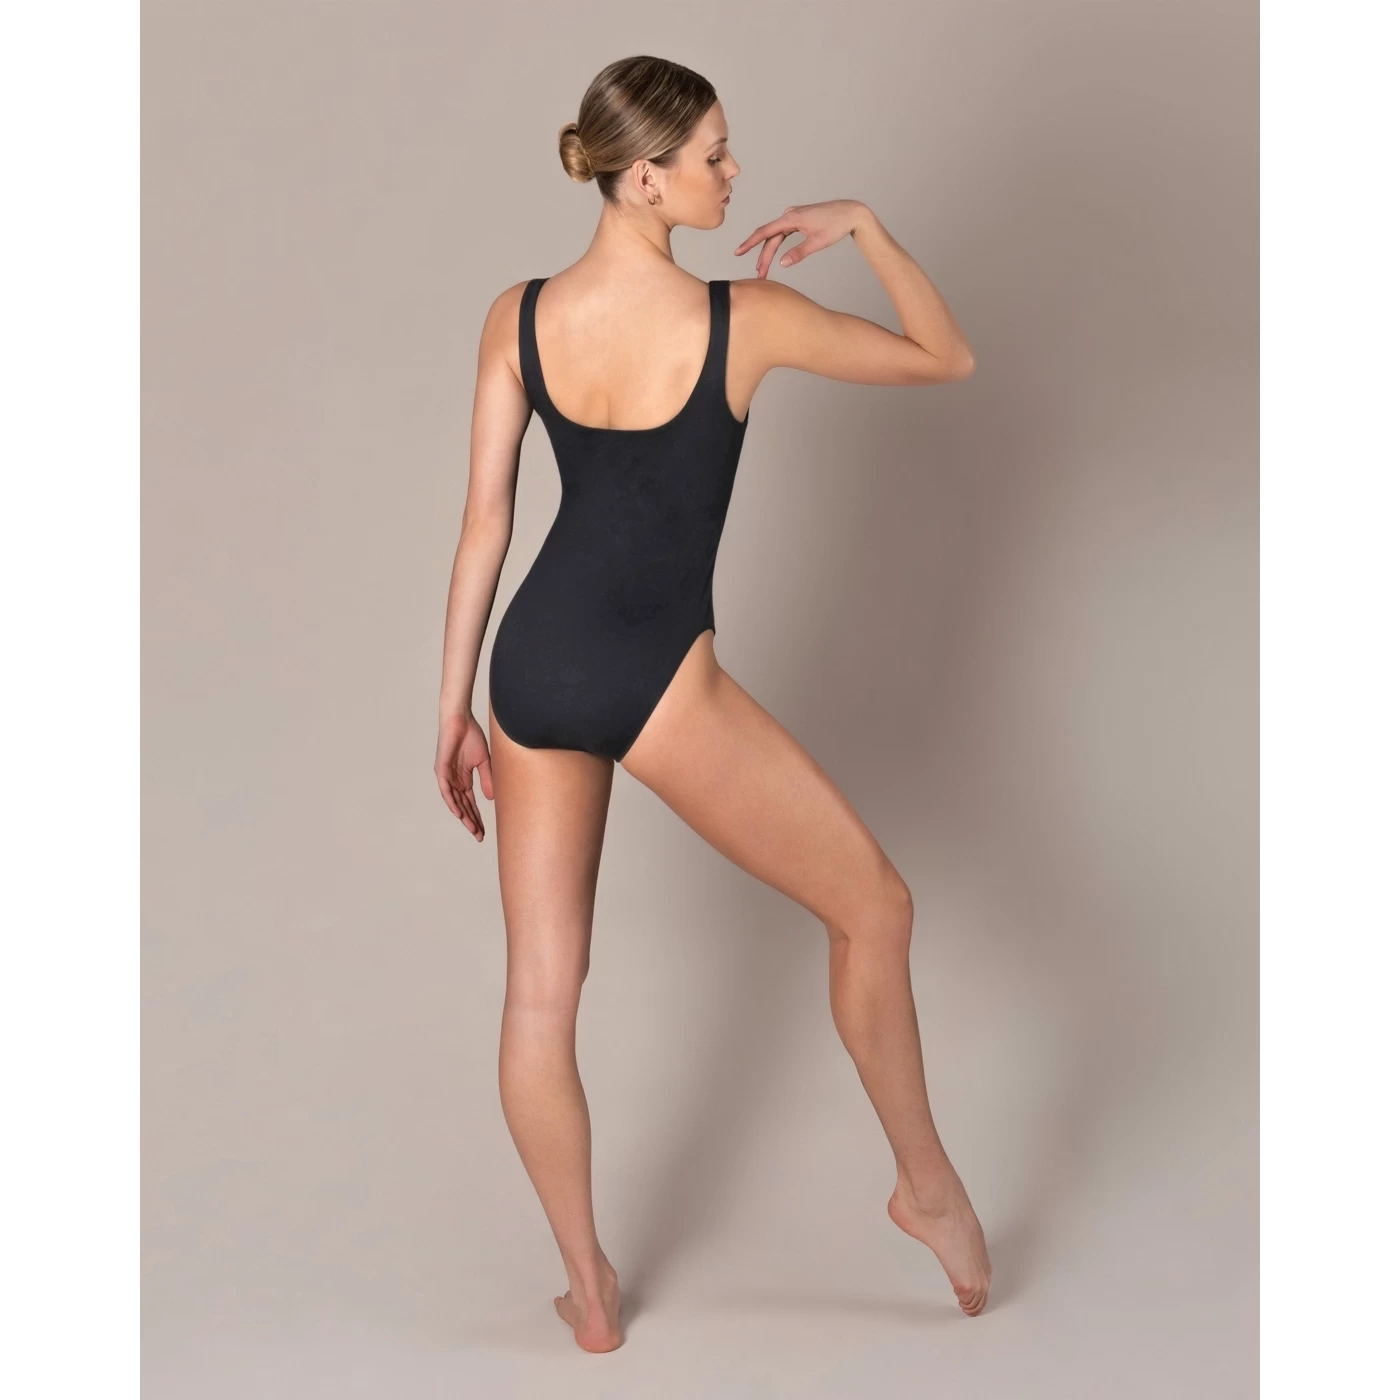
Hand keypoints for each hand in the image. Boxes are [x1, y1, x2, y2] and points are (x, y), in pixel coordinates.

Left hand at [435, 711, 492, 840]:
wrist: (461, 720)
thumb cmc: (471, 736)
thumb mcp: (484, 761)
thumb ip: (486, 779)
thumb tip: (491, 798)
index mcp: (464, 779)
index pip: (470, 803)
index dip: (477, 817)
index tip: (484, 831)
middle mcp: (454, 781)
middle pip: (463, 806)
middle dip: (472, 822)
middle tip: (479, 836)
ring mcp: (446, 776)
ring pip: (454, 802)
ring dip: (463, 816)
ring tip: (472, 829)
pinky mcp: (441, 770)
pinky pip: (446, 790)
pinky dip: (452, 802)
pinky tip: (459, 813)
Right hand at [733, 200, 866, 278]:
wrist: (851, 213)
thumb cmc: (836, 225)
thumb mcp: (817, 242)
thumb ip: (798, 253)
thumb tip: (782, 263)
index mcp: (791, 218)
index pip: (765, 232)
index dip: (750, 243)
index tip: (738, 252)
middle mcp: (790, 215)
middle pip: (770, 238)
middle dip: (763, 257)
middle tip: (759, 275)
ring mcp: (795, 216)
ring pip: (777, 236)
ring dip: (769, 252)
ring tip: (763, 268)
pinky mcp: (800, 220)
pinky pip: (783, 233)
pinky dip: (777, 244)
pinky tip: (775, 254)